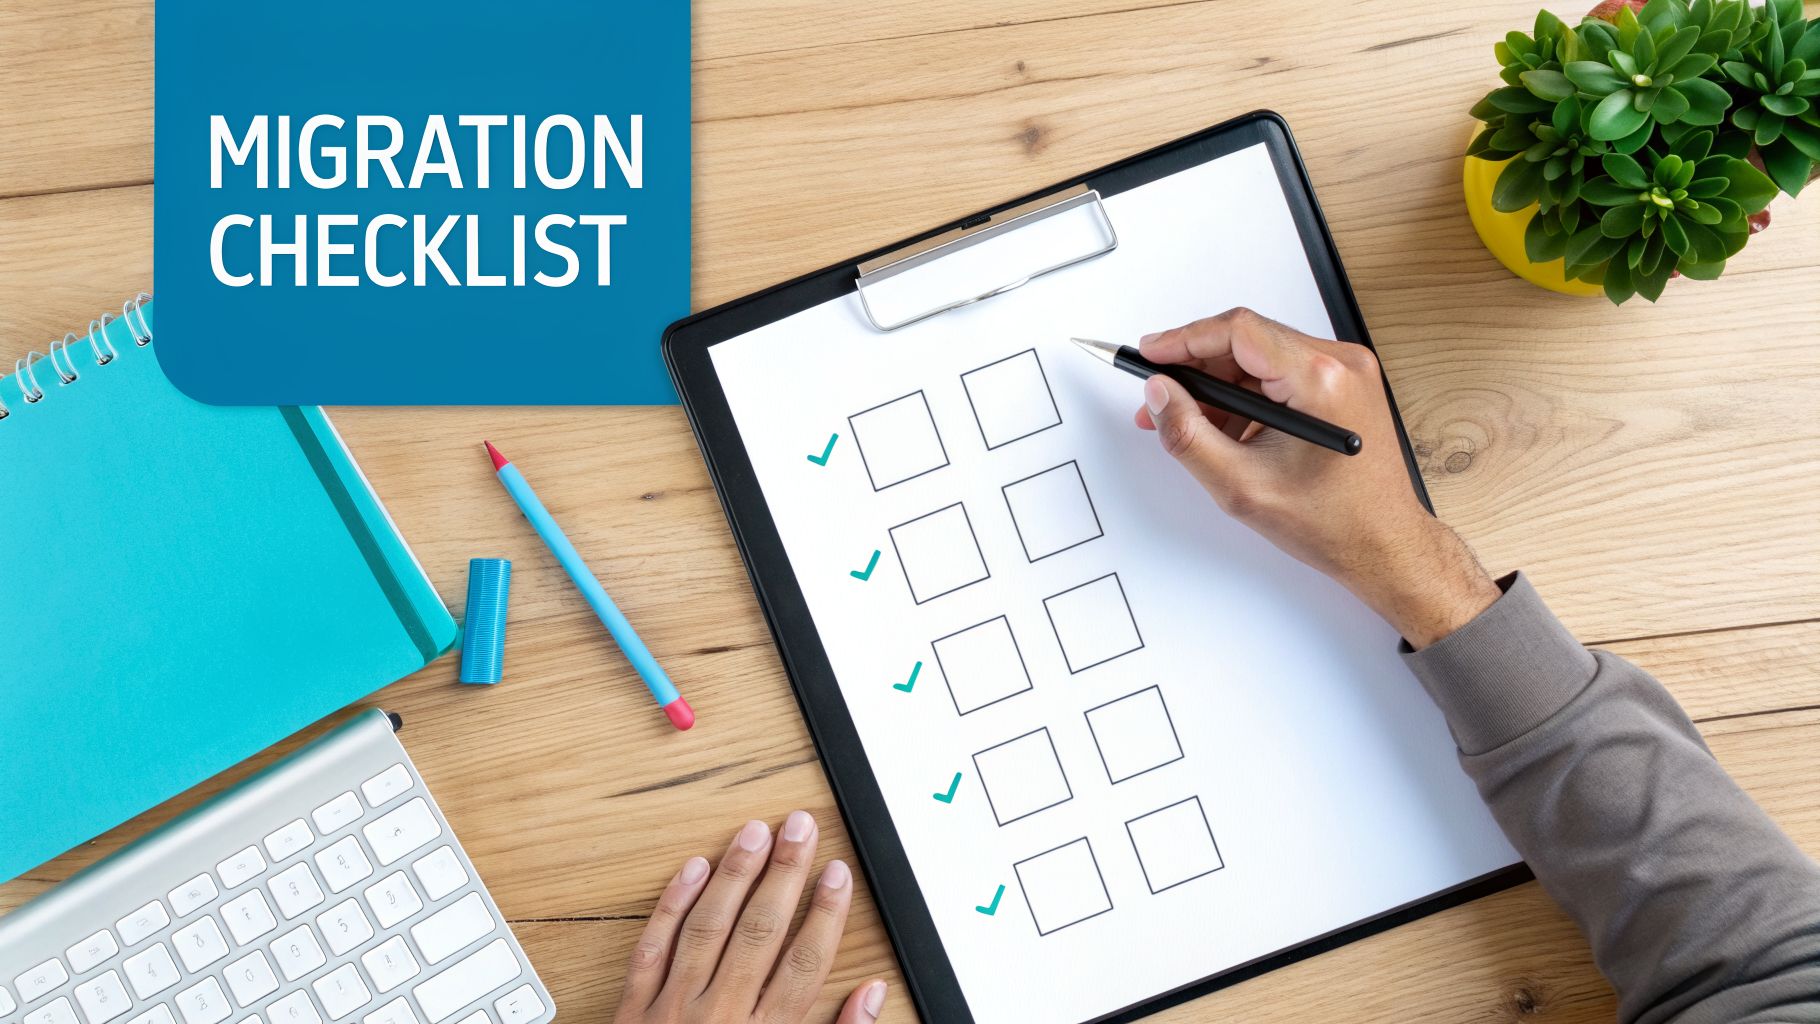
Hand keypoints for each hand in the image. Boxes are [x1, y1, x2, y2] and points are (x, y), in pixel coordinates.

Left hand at [614, 812, 886, 1023]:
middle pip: (761, 932)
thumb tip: (869, 996)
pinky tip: (693, 868)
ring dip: (734, 875)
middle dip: (786, 873)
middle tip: (801, 827)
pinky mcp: (634, 1012)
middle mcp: (722, 1018)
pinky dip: (671, 906)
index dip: (826, 913)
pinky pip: (652, 948)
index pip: (805, 963)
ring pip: (709, 928)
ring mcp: (675, 1010)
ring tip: (754, 832)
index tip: (839, 873)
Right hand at [1134, 308, 1500, 647]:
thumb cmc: (1335, 522)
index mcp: (1320, 380)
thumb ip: (1188, 434)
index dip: (1184, 339)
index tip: (1150, 354)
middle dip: (1196, 368)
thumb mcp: (1241, 485)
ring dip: (1219, 385)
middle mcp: (1341, 364)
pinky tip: (1225, 428)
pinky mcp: (1344, 386)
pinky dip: (1247, 395)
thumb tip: (1159, 394)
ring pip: (1261, 358)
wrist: (1385, 545)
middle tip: (1161, 397)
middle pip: (1247, 340)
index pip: (1238, 332)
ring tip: (1191, 423)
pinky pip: (1281, 373)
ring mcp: (1347, 372)